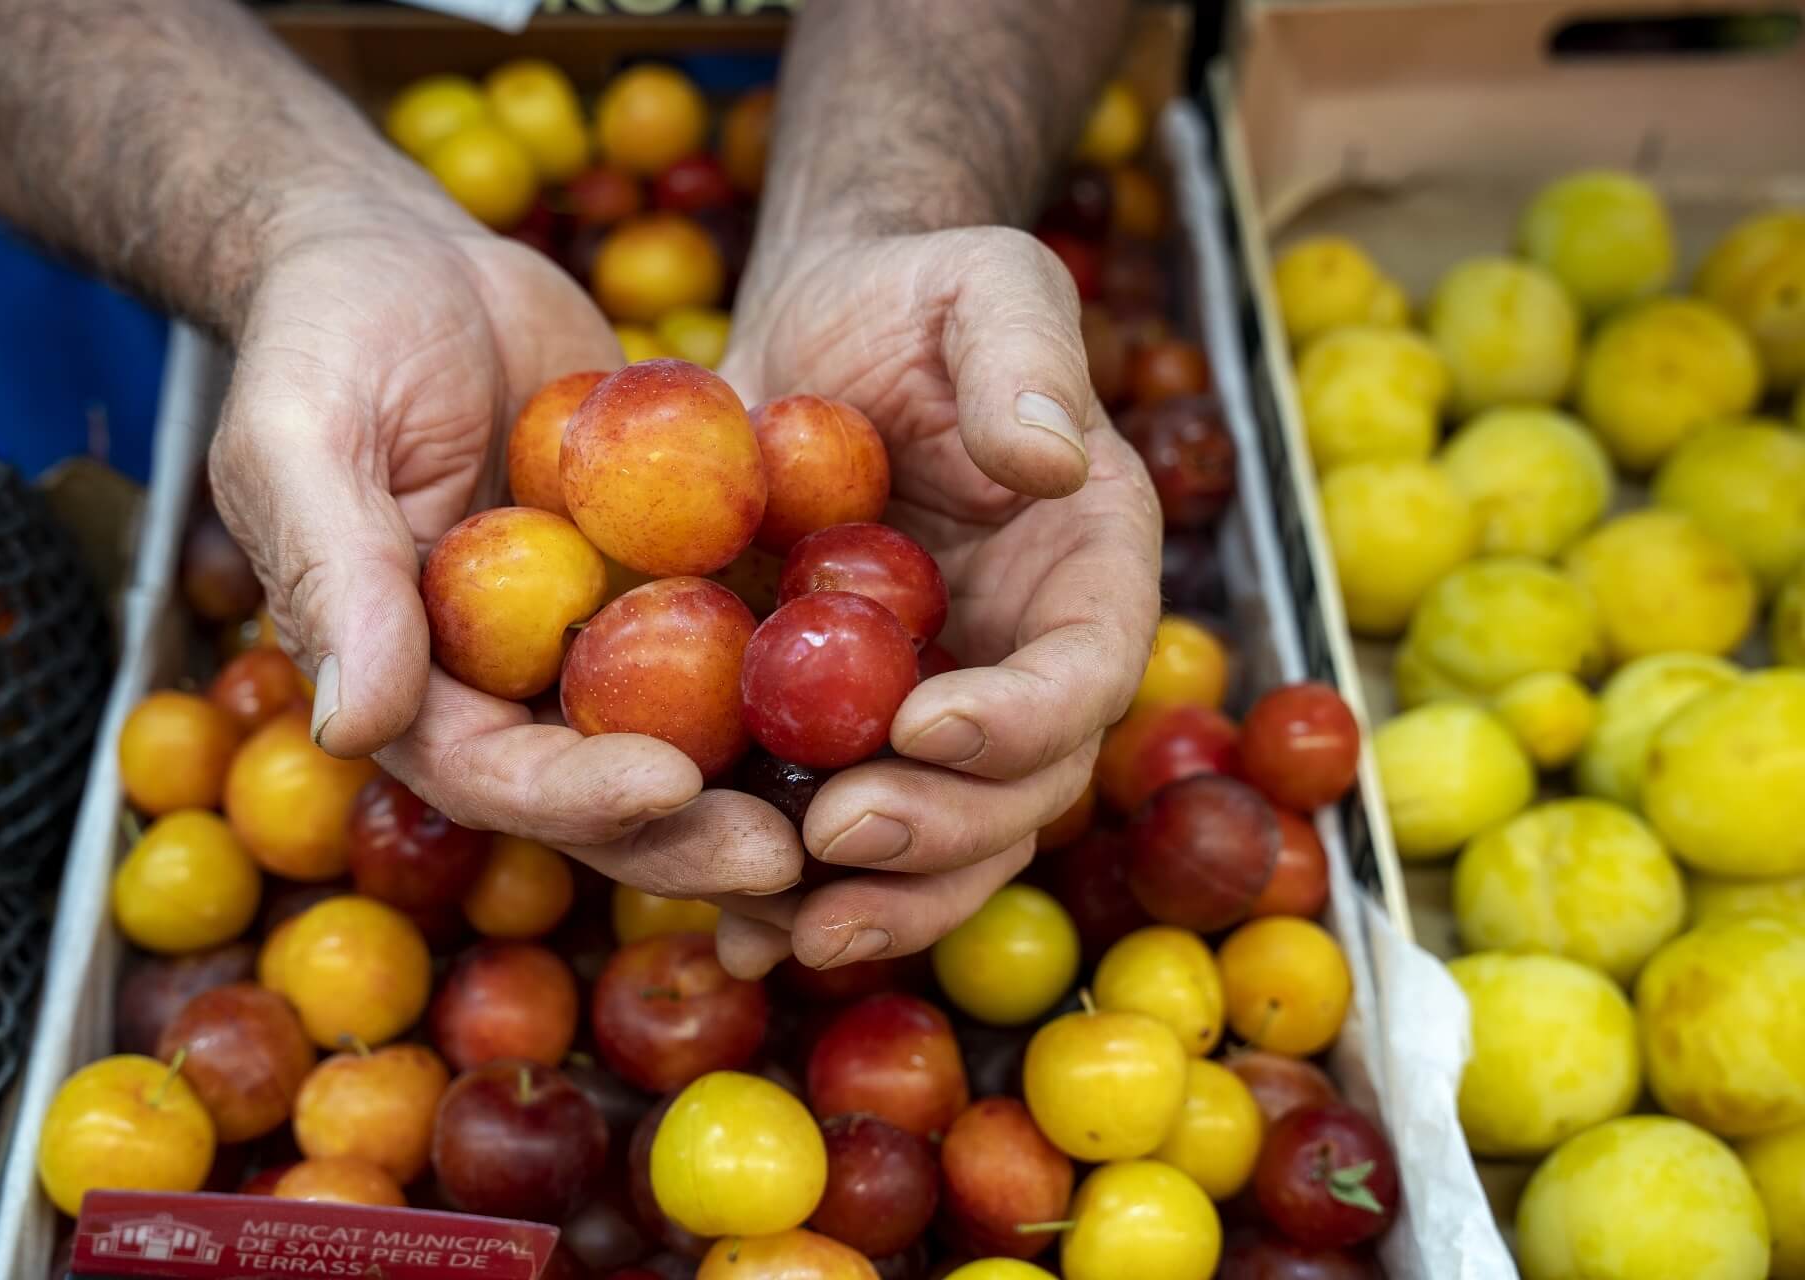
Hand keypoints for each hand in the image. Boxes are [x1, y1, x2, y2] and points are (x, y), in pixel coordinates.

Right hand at [209, 197, 803, 899]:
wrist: (413, 259)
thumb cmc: (330, 336)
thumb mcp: (305, 435)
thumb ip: (332, 572)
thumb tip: (352, 726)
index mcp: (412, 686)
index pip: (493, 774)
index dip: (576, 797)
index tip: (670, 786)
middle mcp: (508, 685)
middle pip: (603, 790)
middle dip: (694, 830)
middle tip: (795, 846)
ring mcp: (592, 639)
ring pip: (686, 734)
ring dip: (765, 775)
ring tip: (864, 792)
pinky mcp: (664, 582)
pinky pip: (734, 633)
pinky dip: (799, 663)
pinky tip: (889, 675)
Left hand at [714, 227, 1162, 976]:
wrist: (819, 334)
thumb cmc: (915, 294)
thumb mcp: (982, 283)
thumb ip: (1026, 356)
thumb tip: (1050, 458)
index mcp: (1090, 573)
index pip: (1086, 673)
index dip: (1022, 719)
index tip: (925, 726)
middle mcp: (1026, 664)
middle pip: (1020, 795)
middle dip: (938, 833)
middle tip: (835, 832)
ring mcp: (939, 712)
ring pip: (939, 846)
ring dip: (872, 903)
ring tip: (779, 926)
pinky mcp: (846, 735)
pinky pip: (839, 834)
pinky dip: (796, 890)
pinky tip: (733, 924)